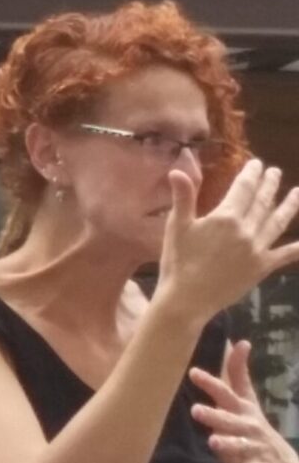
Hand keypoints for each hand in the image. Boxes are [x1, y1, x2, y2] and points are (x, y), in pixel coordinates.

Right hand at [157, 160, 298, 323]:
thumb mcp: (176, 226)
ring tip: (297, 193)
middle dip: (269, 185)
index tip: (257, 164)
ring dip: (289, 206)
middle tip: (275, 172)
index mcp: (226, 217)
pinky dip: (298, 247)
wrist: (188, 298)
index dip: (251, 175)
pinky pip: (286, 254)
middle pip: (262, 202)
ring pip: (277, 222)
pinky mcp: (263, 267)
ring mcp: (258, 249)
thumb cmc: (178, 261)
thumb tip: (178, 170)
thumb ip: (183, 198)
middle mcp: (247, 230)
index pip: (243, 189)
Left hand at [193, 339, 298, 462]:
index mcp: (244, 410)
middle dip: (214, 415)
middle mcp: (250, 426)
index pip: (228, 392)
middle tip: (195, 411)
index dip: (211, 383)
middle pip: (231, 419)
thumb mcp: (247, 401)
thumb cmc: (255, 427)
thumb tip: (238, 341)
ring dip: (229, 443)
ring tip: (214, 442)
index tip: (193, 372)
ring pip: (242, 445)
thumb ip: (238, 375)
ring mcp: (259, 447)